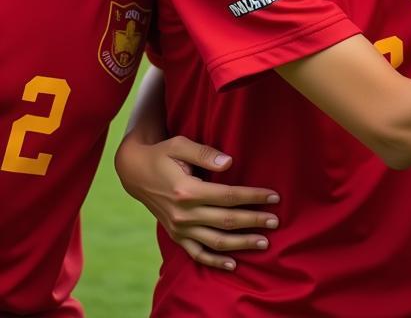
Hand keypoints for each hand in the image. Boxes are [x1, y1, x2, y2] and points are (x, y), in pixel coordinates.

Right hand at [115, 135, 279, 269]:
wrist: (134, 172)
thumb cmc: (162, 154)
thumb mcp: (180, 145)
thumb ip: (205, 153)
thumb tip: (229, 163)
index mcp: (186, 191)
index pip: (228, 196)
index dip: (252, 197)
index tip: (274, 196)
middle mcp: (182, 214)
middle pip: (226, 221)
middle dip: (253, 221)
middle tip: (276, 221)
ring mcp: (178, 228)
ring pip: (215, 241)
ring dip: (241, 243)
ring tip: (264, 243)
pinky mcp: (175, 235)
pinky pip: (196, 253)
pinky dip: (214, 261)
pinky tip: (233, 264)